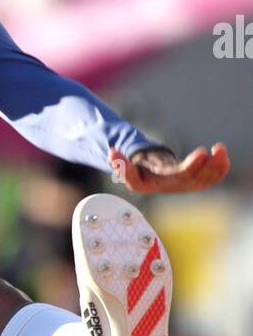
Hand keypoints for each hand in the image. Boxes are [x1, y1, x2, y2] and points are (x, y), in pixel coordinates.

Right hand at [108, 143, 230, 193]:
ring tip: (220, 149)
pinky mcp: (195, 181)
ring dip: (213, 167)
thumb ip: (120, 162)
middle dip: (196, 166)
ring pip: (201, 180)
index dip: (182, 166)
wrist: (151, 177)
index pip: (159, 178)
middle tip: (204, 152)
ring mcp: (183, 185)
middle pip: (184, 178)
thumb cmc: (137, 170)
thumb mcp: (126, 168)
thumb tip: (112, 152)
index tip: (199, 153)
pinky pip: (210, 178)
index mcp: (150, 183)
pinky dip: (219, 169)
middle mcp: (168, 186)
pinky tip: (223, 156)